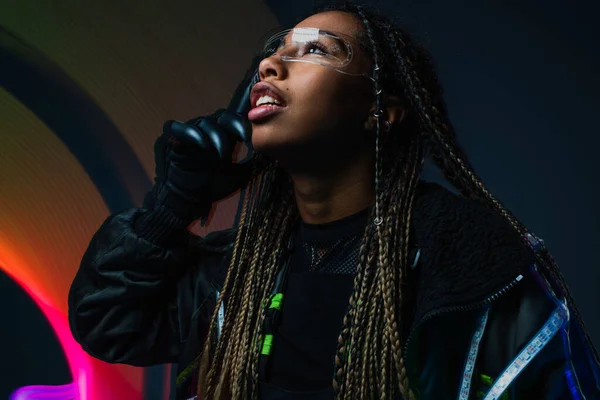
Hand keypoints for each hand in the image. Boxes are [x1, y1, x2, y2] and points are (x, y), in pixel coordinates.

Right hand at [146, 56, 260, 222]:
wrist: (188, 203)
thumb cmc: (212, 188)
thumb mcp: (239, 176)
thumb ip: (253, 165)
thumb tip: (274, 159)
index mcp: (223, 136)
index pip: (235, 120)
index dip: (245, 121)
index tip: (257, 132)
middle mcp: (207, 132)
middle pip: (221, 117)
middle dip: (234, 124)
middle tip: (245, 136)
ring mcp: (190, 135)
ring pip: (203, 122)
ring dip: (215, 134)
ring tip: (223, 152)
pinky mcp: (172, 141)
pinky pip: (177, 128)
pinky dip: (190, 133)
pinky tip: (203, 145)